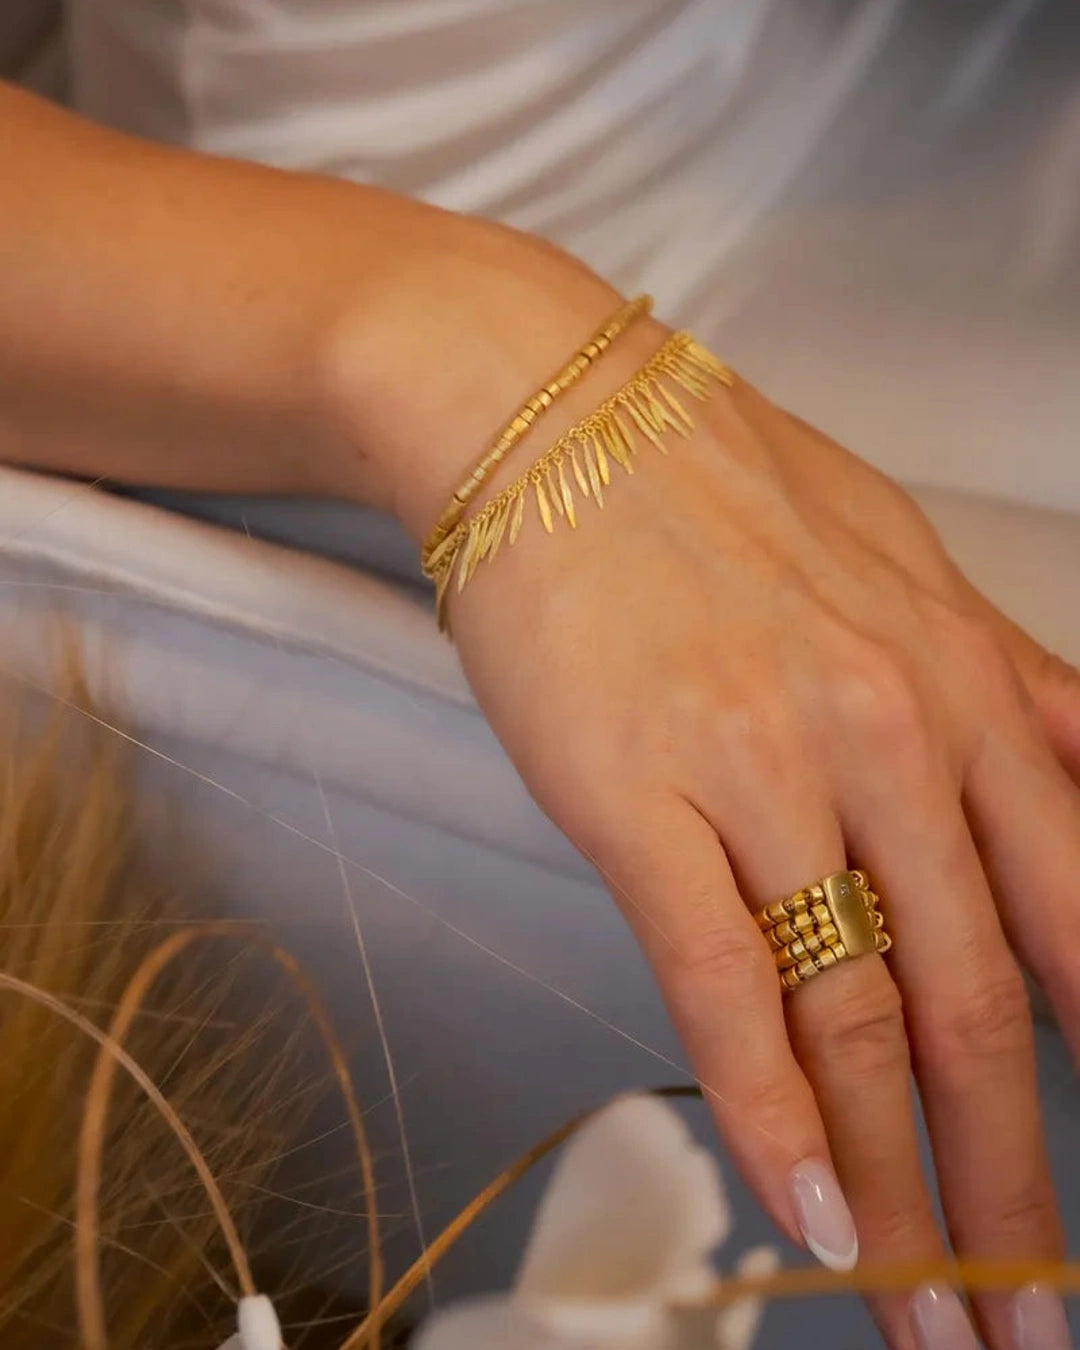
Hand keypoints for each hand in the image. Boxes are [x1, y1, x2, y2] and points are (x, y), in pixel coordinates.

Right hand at [434, 315, 1079, 1349]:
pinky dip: (764, 1112)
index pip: (1072, 913)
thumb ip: (1003, 685)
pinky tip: (800, 1207)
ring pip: (854, 1013)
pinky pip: (716, 982)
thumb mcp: (900, 565)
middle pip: (976, 999)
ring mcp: (758, 767)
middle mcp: (881, 734)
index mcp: (957, 681)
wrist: (549, 415)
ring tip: (927, 1302)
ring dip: (900, 1183)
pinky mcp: (635, 795)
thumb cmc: (712, 489)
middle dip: (1014, 1176)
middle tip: (1031, 1304)